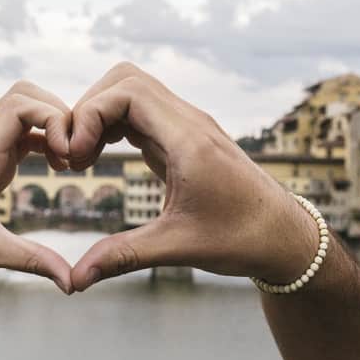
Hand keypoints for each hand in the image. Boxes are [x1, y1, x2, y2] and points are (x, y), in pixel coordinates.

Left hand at [0, 82, 74, 315]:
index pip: (17, 106)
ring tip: (71, 159)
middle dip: (56, 112)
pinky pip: (22, 135)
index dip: (52, 118)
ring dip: (52, 125)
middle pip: (22, 96)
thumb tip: (73, 282)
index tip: (68, 154)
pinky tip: (58, 166)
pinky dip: (45, 140)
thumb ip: (33, 260)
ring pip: (22, 112)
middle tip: (75, 150)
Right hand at [67, 62, 319, 290]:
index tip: (77, 157)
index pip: (127, 92)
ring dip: (101, 115)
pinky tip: (102, 157)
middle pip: (125, 80)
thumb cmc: (242, 239)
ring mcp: (188, 127)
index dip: (90, 114)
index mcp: (188, 140)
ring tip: (83, 158)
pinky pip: (143, 113)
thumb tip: (76, 279)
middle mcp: (189, 123)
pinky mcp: (186, 139)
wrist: (284, 236)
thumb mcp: (178, 248)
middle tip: (74, 155)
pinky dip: (114, 125)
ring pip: (133, 91)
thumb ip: (123, 257)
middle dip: (89, 109)